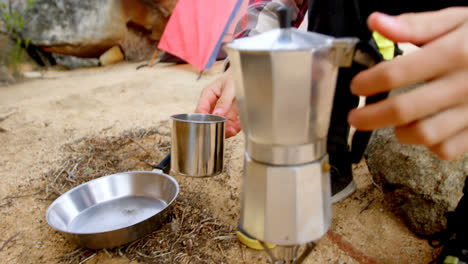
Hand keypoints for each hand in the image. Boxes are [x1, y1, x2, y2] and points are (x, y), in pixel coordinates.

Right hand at [195, 70, 241, 137]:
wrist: (244, 75)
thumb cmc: (234, 77)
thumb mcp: (230, 86)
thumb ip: (224, 100)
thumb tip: (218, 114)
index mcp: (208, 94)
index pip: (200, 110)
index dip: (203, 119)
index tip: (210, 125)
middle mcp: (212, 104)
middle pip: (210, 120)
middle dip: (218, 126)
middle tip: (227, 130)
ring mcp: (221, 110)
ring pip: (220, 124)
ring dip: (228, 128)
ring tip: (235, 129)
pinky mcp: (230, 114)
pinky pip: (230, 124)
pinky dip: (235, 126)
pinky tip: (239, 125)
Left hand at [348, 8, 467, 159]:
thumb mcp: (458, 19)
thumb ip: (415, 24)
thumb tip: (376, 22)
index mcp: (453, 53)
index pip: (395, 74)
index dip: (368, 83)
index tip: (356, 87)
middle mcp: (462, 85)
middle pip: (402, 110)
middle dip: (370, 117)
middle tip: (354, 118)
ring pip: (425, 135)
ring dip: (400, 132)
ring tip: (392, 122)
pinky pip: (448, 149)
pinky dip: (430, 145)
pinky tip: (424, 130)